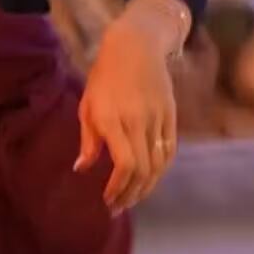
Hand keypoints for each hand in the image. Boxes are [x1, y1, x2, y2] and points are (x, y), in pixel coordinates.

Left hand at [75, 17, 177, 214]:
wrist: (136, 46)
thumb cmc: (104, 77)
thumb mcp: (88, 105)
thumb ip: (88, 140)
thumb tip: (82, 169)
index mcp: (113, 119)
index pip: (124, 164)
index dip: (118, 188)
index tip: (107, 200)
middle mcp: (138, 121)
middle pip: (142, 170)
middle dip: (130, 194)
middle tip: (118, 206)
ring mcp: (157, 118)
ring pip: (158, 164)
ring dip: (146, 187)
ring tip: (133, 197)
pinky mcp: (171, 116)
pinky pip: (168, 151)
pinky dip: (160, 170)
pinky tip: (149, 180)